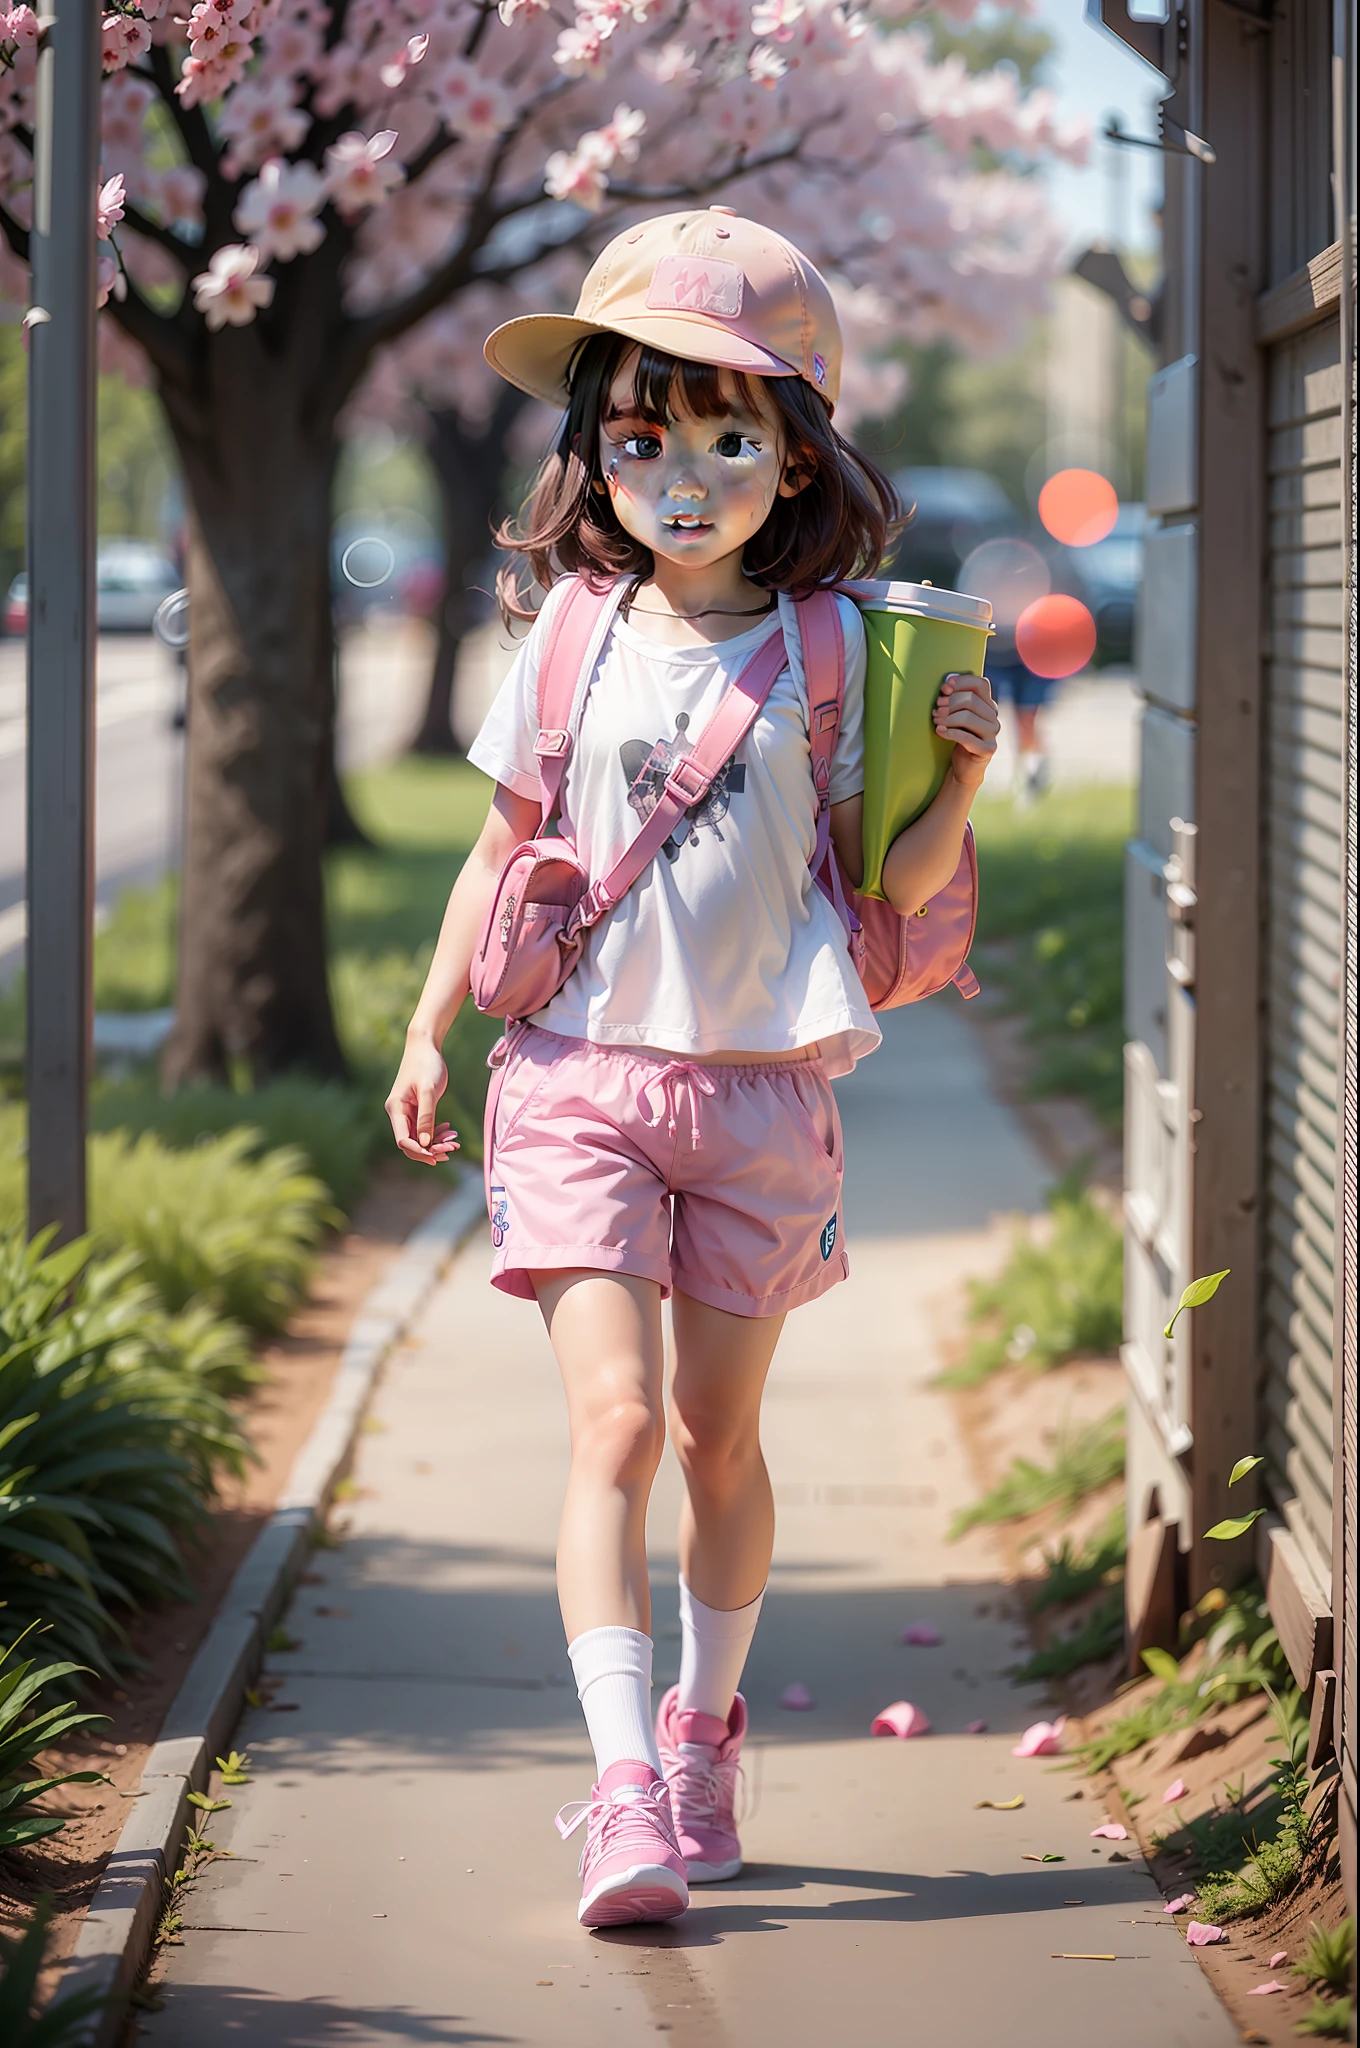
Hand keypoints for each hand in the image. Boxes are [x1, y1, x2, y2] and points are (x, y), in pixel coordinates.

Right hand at [385, 1032, 459, 1164]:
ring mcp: (407, 1112)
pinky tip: (450, 1130)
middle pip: (410, 1143)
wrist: (425, 1046)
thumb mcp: (428, 1090)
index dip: (418, 1151)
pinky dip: (436, 1133)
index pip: (403, 1140)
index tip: (437, 1156)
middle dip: (430, 1150)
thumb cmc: (426, 1064)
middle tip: (452, 1148)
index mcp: (396, 1109)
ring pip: (419, 1138)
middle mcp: (398, 1113)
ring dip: (436, 1143)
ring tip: (455, 1141)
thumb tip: (425, 1144)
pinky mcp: (416, 1109)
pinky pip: (424, 1129)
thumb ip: (426, 1117)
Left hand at [934, 672, 999, 791]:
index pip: (980, 684)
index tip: (944, 687)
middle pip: (971, 700)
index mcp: (988, 704)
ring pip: (968, 717)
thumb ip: (955, 699)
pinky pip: (967, 737)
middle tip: (936, 709)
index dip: (962, 682)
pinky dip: (950, 732)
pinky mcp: (988, 749)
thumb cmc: (958, 737)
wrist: (964, 766)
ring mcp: (993, 733)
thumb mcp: (957, 715)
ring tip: (936, 721)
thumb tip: (947, 684)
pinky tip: (940, 731)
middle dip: (949, 702)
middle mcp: (994, 716)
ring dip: (947, 717)